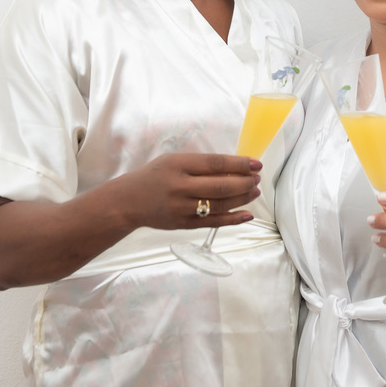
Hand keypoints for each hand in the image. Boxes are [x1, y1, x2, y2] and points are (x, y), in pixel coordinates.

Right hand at [116, 152, 261, 230]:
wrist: (128, 201)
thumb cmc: (155, 176)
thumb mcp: (174, 161)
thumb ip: (201, 165)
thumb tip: (235, 168)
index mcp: (179, 165)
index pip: (216, 163)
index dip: (239, 164)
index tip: (255, 164)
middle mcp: (180, 186)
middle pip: (221, 186)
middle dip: (245, 182)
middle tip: (257, 179)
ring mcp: (182, 208)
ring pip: (220, 204)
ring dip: (242, 198)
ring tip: (254, 192)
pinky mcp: (184, 224)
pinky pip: (213, 223)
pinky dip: (233, 219)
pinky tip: (247, 214)